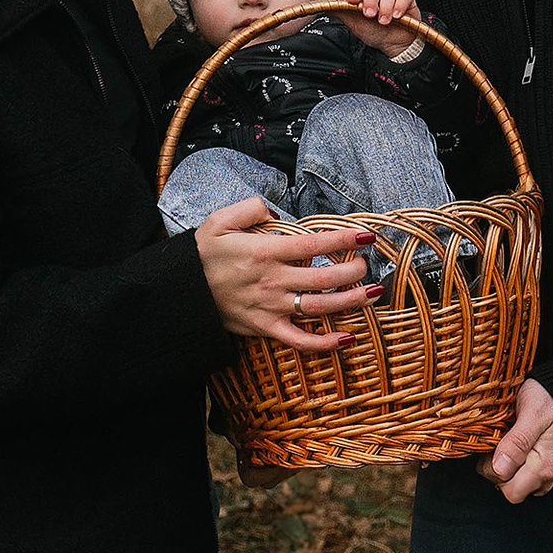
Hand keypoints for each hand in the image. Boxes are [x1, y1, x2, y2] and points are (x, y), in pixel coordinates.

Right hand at [195, 196, 377, 350]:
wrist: (179, 292)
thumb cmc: (201, 255)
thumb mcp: (220, 220)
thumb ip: (251, 209)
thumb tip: (276, 212)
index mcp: (265, 252)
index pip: (314, 244)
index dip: (344, 239)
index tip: (366, 236)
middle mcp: (273, 280)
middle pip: (325, 278)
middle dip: (354, 271)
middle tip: (367, 265)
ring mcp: (271, 307)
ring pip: (320, 307)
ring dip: (351, 301)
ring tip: (373, 294)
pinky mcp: (265, 328)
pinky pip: (299, 340)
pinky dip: (324, 343)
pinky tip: (347, 338)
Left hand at [346, 0, 423, 59]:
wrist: (394, 43)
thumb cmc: (375, 31)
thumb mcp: (355, 25)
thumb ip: (342, 15)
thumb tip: (324, 8)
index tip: (353, 0)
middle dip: (370, 2)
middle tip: (370, 15)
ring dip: (385, 8)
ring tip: (384, 21)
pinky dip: (399, 6)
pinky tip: (397, 16)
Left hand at [488, 377, 552, 502]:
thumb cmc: (548, 399)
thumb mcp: (532, 413)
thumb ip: (517, 442)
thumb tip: (500, 468)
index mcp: (544, 467)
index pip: (511, 491)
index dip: (496, 472)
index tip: (495, 448)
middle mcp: (546, 476)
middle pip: (509, 491)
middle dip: (497, 470)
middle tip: (498, 443)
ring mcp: (543, 475)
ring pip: (511, 485)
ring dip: (502, 467)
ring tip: (505, 441)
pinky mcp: (539, 470)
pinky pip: (517, 477)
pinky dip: (509, 464)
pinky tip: (510, 446)